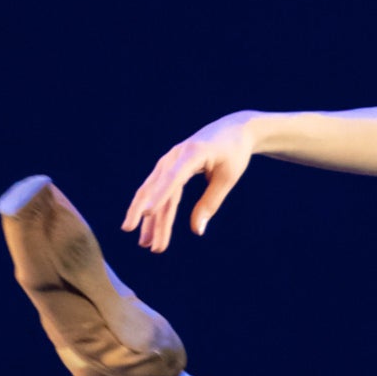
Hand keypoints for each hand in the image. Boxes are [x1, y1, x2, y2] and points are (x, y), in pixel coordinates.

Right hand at [121, 111, 265, 250]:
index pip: (173, 178)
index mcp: (192, 153)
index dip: (159, 196)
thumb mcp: (227, 178)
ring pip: (155, 194)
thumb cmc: (234, 153)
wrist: (233, 130)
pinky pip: (161, 193)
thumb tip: (197, 231)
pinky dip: (158, 212)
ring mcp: (169, 162)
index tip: (146, 214)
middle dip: (148, 217)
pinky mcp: (170, 169)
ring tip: (146, 245)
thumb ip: (211, 202)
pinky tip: (151, 231)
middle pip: (155, 188)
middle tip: (142, 243)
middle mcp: (175, 156)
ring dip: (151, 221)